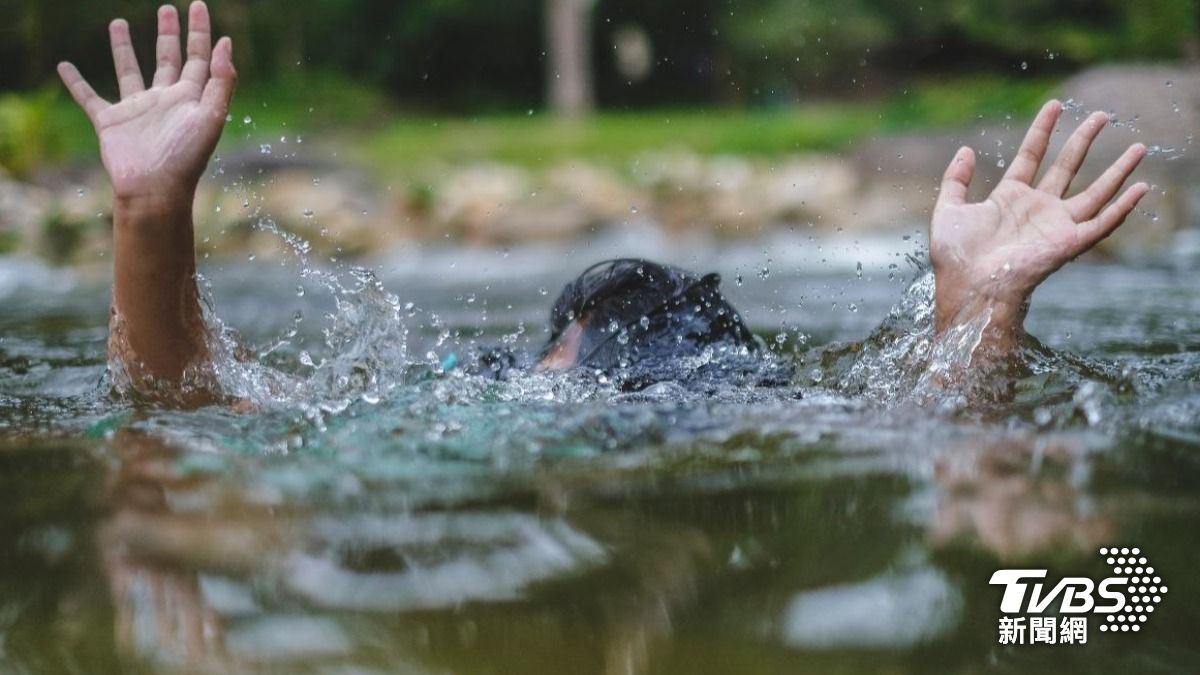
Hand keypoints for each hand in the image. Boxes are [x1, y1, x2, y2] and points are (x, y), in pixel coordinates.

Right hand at [57, 2, 235, 201]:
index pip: (198, 58)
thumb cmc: (186, 157)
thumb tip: (227, 44)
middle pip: (168, 59)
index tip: (198, 5)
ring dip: (123, 48)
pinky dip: (76, 82)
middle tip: (167, 9)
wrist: (155, 189)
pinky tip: (65, 66)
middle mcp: (164, 101)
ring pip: (129, 70)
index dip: (199, 32)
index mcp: (191, 98)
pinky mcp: (111, 122)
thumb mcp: (212, 116)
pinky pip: (89, 97)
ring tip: (119, 22)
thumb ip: (221, 82)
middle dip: (169, 34)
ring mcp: (137, 110)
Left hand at [930, 100, 1147, 344]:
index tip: (1054, 105)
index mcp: (1010, 198)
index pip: (1031, 155)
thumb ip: (956, 179)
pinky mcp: (1068, 243)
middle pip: (1067, 166)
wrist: (969, 286)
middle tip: (1102, 115)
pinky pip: (1102, 223)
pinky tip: (1140, 188)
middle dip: (1084, 140)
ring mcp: (1055, 225)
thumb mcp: (948, 209)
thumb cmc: (955, 256)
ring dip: (1117, 170)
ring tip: (1139, 147)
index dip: (1042, 130)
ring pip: (1095, 192)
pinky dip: (1122, 207)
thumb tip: (966, 149)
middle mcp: (1037, 208)